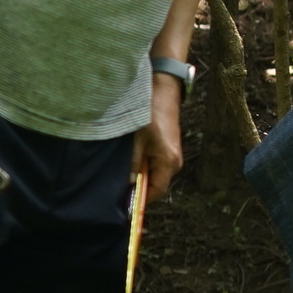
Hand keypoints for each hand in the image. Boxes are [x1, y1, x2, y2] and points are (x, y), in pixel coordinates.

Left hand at [135, 75, 185, 197]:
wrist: (164, 90)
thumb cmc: (150, 113)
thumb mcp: (137, 139)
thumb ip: (132, 162)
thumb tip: (128, 182)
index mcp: (168, 162)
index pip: (156, 191)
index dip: (141, 199)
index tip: (124, 203)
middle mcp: (175, 162)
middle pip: (157, 184)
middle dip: (139, 187)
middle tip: (118, 185)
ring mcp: (174, 155)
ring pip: (156, 174)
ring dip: (141, 175)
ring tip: (123, 170)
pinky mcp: (170, 148)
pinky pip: (157, 165)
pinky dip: (145, 166)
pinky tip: (132, 159)